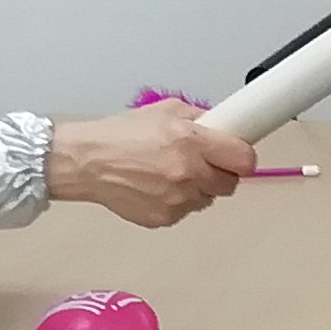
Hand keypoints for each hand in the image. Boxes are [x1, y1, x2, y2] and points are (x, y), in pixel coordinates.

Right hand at [45, 99, 257, 227]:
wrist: (86, 162)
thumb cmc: (118, 135)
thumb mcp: (163, 111)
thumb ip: (198, 118)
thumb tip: (221, 125)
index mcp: (191, 142)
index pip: (244, 159)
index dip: (242, 156)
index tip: (238, 154)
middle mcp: (188, 173)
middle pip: (230, 183)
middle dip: (220, 172)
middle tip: (202, 162)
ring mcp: (177, 200)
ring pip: (207, 199)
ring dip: (197, 187)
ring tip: (170, 173)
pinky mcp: (165, 218)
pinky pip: (185, 211)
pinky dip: (177, 201)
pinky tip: (156, 186)